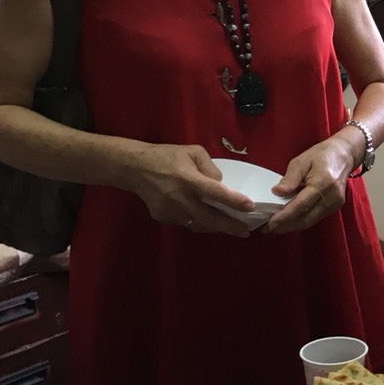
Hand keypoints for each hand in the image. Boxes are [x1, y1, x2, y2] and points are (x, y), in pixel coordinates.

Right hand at [127, 143, 253, 235]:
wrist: (133, 167)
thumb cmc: (166, 156)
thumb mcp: (193, 152)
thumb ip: (210, 168)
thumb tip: (222, 185)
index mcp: (187, 178)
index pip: (215, 193)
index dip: (233, 201)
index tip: (250, 207)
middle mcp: (179, 197)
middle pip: (208, 218)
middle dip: (229, 226)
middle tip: (245, 232)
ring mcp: (169, 210)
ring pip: (198, 224)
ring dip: (215, 227)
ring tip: (232, 229)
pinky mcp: (162, 216)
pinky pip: (186, 223)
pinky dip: (199, 223)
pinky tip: (208, 221)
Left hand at [262, 132, 360, 234]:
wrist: (344, 155)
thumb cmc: (321, 155)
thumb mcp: (301, 161)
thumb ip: (290, 178)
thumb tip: (277, 192)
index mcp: (322, 184)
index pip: (301, 205)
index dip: (284, 217)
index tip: (269, 224)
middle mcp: (331, 197)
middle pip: (305, 219)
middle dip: (285, 226)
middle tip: (267, 228)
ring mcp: (334, 204)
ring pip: (310, 221)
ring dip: (292, 226)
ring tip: (275, 226)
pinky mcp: (334, 207)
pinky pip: (315, 218)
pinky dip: (300, 220)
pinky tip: (289, 219)